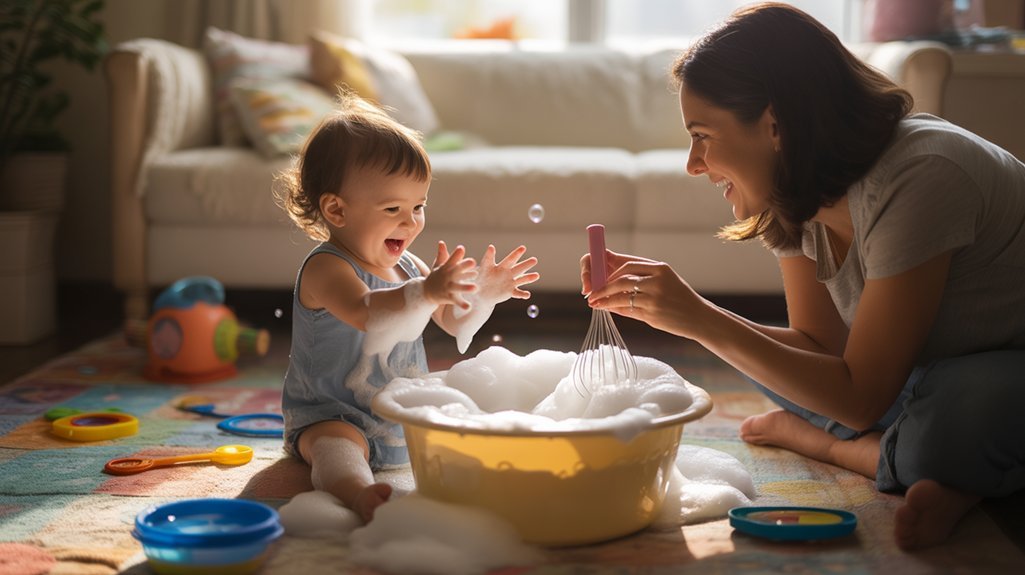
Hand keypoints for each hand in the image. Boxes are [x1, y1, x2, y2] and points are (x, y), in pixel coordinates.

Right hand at [425, 242, 476, 309]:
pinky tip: (469, 307)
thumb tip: (441, 242)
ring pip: (458, 287)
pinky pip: (456, 301)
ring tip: (476, 288)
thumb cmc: (436, 276)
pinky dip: (462, 304)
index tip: (461, 249)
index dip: (456, 254)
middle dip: (465, 270)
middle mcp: (447, 277)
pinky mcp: (448, 297)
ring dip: (466, 288)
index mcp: (446, 268)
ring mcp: (448, 287)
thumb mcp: (438, 265)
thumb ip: (442, 254)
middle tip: (476, 270)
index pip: (451, 260)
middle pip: (456, 273)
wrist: (425, 292)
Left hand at [474, 245, 539, 304]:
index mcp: (501, 266)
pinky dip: (523, 294)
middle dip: (527, 264)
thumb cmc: (481, 278)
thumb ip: (488, 258)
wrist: (481, 293)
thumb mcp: (483, 268)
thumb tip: (491, 246)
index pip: (510, 259)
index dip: (516, 253)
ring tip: (536, 275)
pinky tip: (527, 295)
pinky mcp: (510, 292)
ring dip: (529, 278)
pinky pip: (518, 293)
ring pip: (521, 279)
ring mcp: (510, 282)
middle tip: (534, 260)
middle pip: (519, 268)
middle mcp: (508, 273)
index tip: (523, 248)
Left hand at [581, 249, 706, 338]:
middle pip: (621, 279)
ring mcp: (654, 297)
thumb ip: (643, 277)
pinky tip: (608, 309)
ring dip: (604, 299)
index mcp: (660, 268)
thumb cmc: (680, 298)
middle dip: (603, 286)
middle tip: (592, 292)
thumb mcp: (666, 280)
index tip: (600, 276)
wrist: (699, 318)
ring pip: (621, 296)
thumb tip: (613, 276)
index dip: (610, 270)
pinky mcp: (652, 313)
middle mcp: (657, 280)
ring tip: (595, 303)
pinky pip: (627, 310)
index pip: (628, 264)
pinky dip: (614, 309)